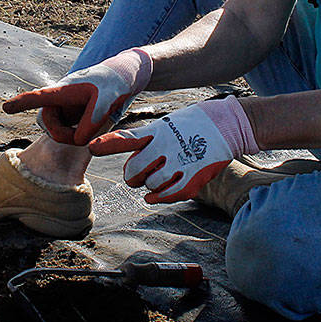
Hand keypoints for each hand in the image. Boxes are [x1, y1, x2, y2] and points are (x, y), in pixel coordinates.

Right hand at [3, 48, 151, 145]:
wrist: (118, 81)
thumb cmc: (112, 84)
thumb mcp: (108, 101)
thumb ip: (93, 121)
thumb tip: (80, 141)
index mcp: (62, 90)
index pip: (39, 97)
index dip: (22, 102)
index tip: (6, 107)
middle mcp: (55, 100)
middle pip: (49, 127)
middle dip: (67, 135)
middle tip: (92, 129)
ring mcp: (58, 109)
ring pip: (57, 133)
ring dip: (74, 135)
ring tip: (94, 120)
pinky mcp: (64, 117)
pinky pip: (66, 135)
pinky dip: (77, 135)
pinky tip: (90, 122)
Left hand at [89, 97, 257, 203]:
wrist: (227, 124)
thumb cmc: (192, 125)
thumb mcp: (165, 124)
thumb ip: (143, 138)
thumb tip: (122, 153)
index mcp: (157, 132)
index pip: (127, 138)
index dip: (108, 144)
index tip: (92, 147)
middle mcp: (166, 146)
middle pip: (134, 171)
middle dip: (134, 177)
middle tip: (141, 174)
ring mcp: (180, 161)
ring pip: (151, 185)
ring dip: (151, 186)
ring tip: (161, 176)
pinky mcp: (194, 175)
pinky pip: (170, 195)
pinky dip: (160, 197)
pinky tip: (157, 195)